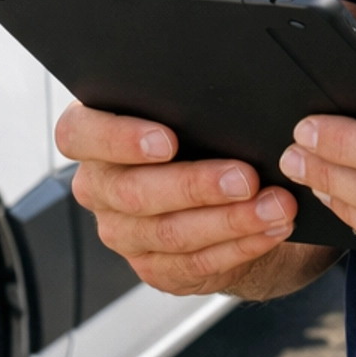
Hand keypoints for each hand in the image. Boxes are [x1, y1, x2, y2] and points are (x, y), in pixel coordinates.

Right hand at [56, 101, 316, 299]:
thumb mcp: (186, 108)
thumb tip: (226, 89)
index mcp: (93, 137)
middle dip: (197, 185)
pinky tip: (270, 229)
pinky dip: (240, 245)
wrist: (216, 189)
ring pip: (170, 232)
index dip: (119, 139)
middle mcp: (99, 186)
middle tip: (246, 177)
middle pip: (134, 192)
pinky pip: (195, 263)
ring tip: (275, 206)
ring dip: (230, 220)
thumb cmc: (198, 131)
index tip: (167, 140)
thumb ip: (184, 99)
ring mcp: (123, 232)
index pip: (79, 134)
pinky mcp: (154, 267)